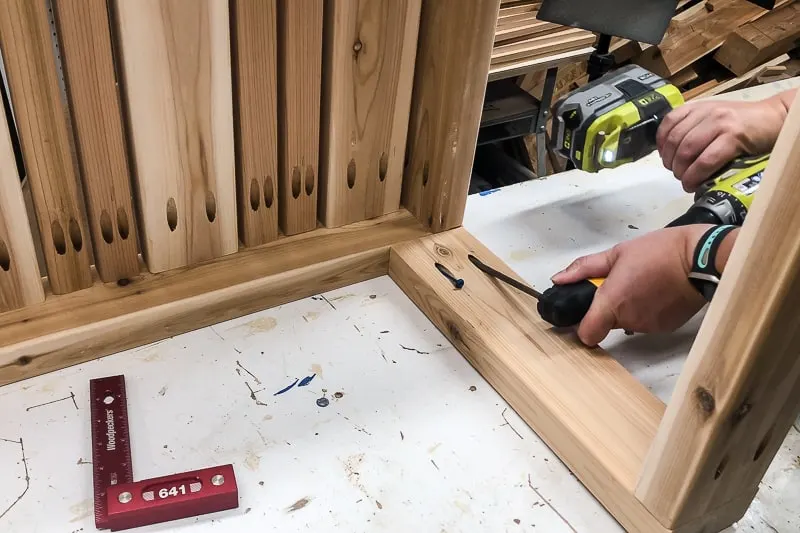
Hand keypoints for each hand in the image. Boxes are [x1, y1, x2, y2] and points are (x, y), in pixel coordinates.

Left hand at [551, 225, 710, 345]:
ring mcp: (649, 326)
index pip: (587, 335)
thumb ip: (584, 268)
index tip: (584, 312)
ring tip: (643, 283)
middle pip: (607, 324)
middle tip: (621, 283)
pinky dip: (648, 310)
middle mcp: (629, 320)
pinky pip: (648, 322)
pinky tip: (657, 291)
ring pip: (628, 322)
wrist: (701, 258)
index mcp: (612, 303)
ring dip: (629, 307)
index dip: (582, 325)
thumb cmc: (659, 251)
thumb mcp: (617, 253)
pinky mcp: (667, 328)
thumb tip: (558, 279)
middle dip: (608, 307)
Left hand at [656, 92, 791, 191]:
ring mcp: (720, 123)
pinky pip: (706, 161)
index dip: (661, 145)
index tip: (664, 159)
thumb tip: (672, 154)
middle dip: (671, 163)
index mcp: (698, 107)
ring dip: (682, 172)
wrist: (774, 118)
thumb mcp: (713, 118)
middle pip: (675, 141)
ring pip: (687, 151)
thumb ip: (693, 128)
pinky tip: (694, 184)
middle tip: (676, 174)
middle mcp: (706, 112)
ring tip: (685, 181)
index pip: (668, 123)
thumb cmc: (742, 122)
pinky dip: (695, 176)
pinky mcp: (734, 137)